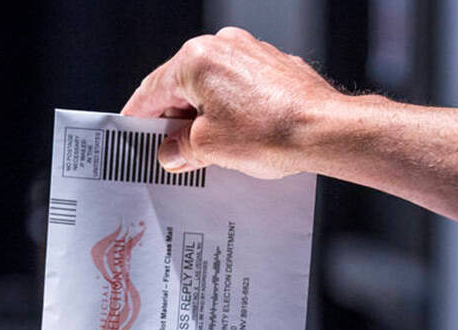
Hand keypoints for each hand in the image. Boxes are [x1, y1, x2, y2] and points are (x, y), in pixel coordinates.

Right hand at [121, 27, 341, 178]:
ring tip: (209, 153)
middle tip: (172, 154)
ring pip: (214, 88)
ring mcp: (252, 54)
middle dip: (177, 121)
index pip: (153, 89)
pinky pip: (241, 90)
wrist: (325, 130)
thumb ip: (182, 147)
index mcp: (197, 59)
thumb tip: (171, 151)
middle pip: (184, 87)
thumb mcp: (210, 147)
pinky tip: (239, 139)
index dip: (139, 116)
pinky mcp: (275, 67)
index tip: (131, 132)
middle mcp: (224, 47)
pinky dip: (233, 112)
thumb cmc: (272, 133)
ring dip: (206, 118)